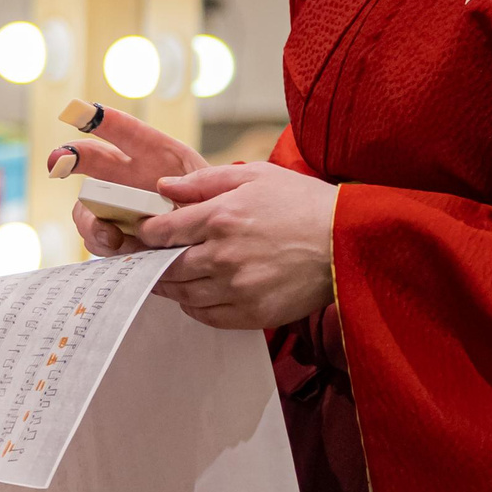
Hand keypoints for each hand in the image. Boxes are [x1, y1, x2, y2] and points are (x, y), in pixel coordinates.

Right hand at [55, 106, 207, 257]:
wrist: (219, 242)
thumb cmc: (217, 206)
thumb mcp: (214, 188)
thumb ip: (193, 185)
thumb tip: (161, 191)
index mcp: (154, 153)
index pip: (125, 130)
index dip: (101, 119)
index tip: (79, 111)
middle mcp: (128, 175)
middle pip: (91, 160)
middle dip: (70, 156)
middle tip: (57, 161)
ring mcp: (118, 206)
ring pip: (85, 206)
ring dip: (90, 218)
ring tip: (110, 235)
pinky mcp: (116, 236)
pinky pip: (96, 239)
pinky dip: (103, 243)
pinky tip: (118, 247)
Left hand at [135, 163, 336, 329]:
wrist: (348, 241)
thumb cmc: (302, 203)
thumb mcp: (254, 175)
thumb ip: (204, 181)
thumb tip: (164, 187)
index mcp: (220, 217)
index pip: (162, 231)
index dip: (145, 233)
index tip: (142, 233)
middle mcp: (223, 255)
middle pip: (166, 266)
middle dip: (151, 261)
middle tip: (145, 258)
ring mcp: (238, 288)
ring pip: (183, 294)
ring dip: (169, 286)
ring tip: (166, 277)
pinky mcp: (253, 313)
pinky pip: (208, 316)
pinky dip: (195, 307)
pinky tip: (196, 295)